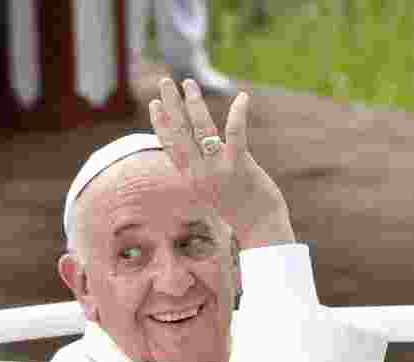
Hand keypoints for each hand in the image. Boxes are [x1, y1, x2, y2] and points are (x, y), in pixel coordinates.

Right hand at [150, 78, 294, 249]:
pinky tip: (242, 97)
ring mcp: (217, 170)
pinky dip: (238, 115)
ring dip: (194, 104)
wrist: (258, 228)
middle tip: (164, 82)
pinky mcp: (239, 167)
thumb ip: (205, 169)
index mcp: (190, 177)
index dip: (160, 123)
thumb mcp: (214, 188)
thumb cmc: (240, 207)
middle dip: (171, 106)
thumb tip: (204, 150)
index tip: (155, 103)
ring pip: (202, 130)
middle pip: (179, 133)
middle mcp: (198, 173)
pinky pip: (235, 136)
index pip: (170, 146)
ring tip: (189, 83)